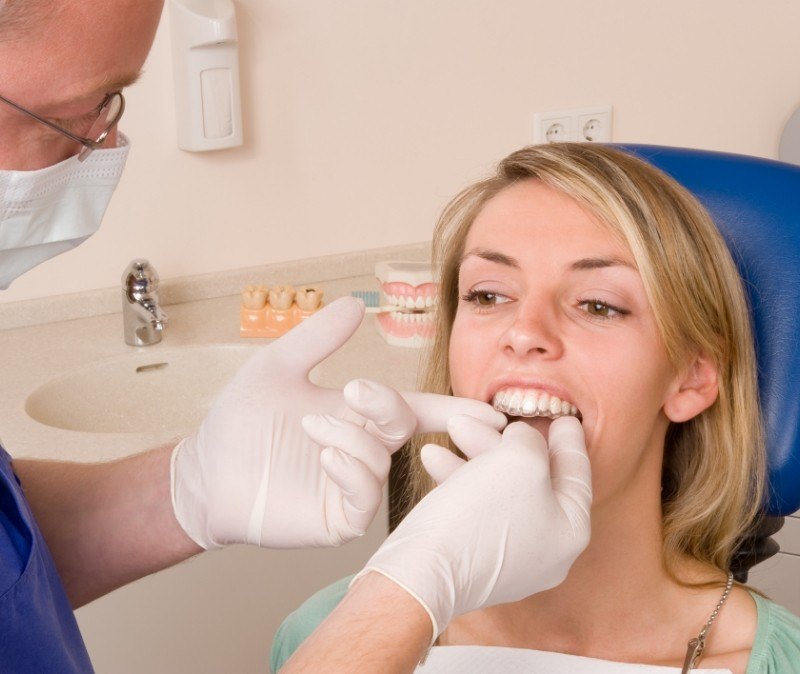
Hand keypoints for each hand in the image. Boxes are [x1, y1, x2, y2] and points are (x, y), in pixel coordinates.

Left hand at [170, 297, 505, 549]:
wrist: (205, 471)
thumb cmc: (240, 420)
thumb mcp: (278, 367)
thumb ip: (318, 338)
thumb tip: (355, 303)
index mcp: (356, 415)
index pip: (414, 410)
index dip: (450, 410)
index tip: (484, 410)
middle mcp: (361, 449)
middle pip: (403, 428)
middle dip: (388, 407)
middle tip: (356, 393)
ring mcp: (350, 486)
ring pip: (383, 463)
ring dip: (355, 439)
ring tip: (314, 429)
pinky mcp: (336, 518)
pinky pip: (365, 499)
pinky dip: (354, 472)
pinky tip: (327, 457)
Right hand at [354, 415, 591, 639]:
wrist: (424, 572)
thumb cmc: (480, 515)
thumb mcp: (519, 459)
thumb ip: (531, 440)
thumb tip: (523, 438)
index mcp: (570, 531)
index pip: (577, 474)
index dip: (569, 440)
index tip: (565, 417)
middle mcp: (545, 550)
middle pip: (534, 479)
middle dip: (507, 441)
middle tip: (494, 415)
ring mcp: (509, 559)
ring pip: (499, 490)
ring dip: (476, 454)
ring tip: (453, 427)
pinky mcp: (474, 560)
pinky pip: (475, 508)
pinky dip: (459, 480)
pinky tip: (434, 457)